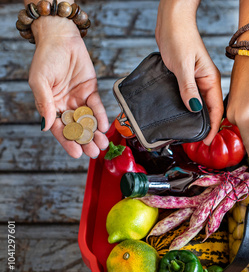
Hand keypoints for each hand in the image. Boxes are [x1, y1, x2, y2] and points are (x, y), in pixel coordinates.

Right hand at [29, 16, 108, 158]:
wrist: (61, 38)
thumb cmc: (45, 58)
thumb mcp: (39, 81)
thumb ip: (44, 103)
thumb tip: (46, 125)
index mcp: (50, 106)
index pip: (59, 129)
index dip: (68, 142)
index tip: (77, 153)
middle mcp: (65, 105)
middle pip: (76, 128)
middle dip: (85, 141)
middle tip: (94, 152)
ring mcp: (78, 99)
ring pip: (88, 121)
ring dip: (95, 133)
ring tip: (102, 144)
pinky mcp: (91, 91)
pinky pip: (96, 107)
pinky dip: (100, 117)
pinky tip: (104, 127)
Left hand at [155, 0, 223, 144]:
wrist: (171, 20)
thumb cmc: (178, 36)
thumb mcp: (182, 65)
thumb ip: (188, 88)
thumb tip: (194, 109)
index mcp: (210, 79)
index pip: (216, 109)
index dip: (214, 127)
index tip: (208, 141)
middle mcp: (206, 81)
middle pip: (210, 109)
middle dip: (207, 126)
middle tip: (198, 141)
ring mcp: (198, 79)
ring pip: (200, 104)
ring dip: (197, 118)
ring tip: (191, 133)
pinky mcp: (188, 77)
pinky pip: (191, 97)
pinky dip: (188, 107)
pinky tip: (182, 114)